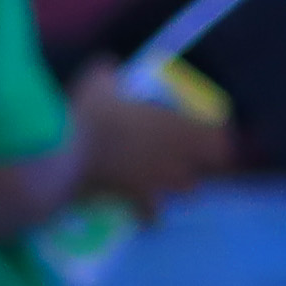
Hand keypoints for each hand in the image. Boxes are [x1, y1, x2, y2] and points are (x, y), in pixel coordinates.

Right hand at [67, 64, 230, 213]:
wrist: (65, 156)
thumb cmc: (88, 114)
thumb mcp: (98, 82)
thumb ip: (110, 75)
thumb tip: (109, 68)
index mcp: (178, 126)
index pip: (220, 141)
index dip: (218, 140)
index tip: (210, 136)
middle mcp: (177, 157)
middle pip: (208, 171)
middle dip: (200, 167)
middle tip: (186, 159)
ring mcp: (159, 182)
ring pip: (186, 193)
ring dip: (178, 188)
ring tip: (165, 182)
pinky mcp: (136, 200)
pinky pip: (152, 216)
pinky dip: (149, 215)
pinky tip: (139, 211)